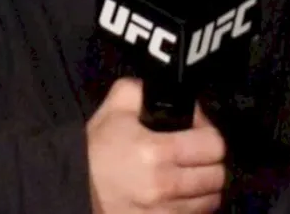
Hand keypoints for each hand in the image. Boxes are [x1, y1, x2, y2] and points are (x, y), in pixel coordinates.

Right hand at [87, 77, 226, 213]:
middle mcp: (163, 185)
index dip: (209, 134)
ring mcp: (162, 212)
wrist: (73, 187)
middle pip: (216, 176)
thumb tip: (175, 92)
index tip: (198, 133)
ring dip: (203, 187)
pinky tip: (179, 196)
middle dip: (210, 162)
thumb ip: (145, 89)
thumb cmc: (96, 148)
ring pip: (210, 200)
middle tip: (196, 156)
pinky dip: (192, 207)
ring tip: (188, 176)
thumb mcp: (116, 105)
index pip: (214, 145)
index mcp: (155, 151)